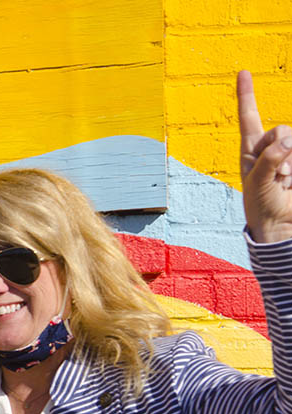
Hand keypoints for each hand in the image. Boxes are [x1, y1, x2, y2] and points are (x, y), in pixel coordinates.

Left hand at [237, 71, 291, 242]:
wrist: (279, 224)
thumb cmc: (260, 205)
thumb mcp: (256, 183)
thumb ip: (269, 160)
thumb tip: (288, 143)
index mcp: (251, 149)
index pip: (250, 117)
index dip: (247, 94)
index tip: (243, 72)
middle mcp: (270, 147)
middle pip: (282, 130)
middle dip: (282, 151)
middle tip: (278, 176)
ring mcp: (288, 154)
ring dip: (291, 161)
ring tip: (285, 180)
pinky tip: (290, 180)